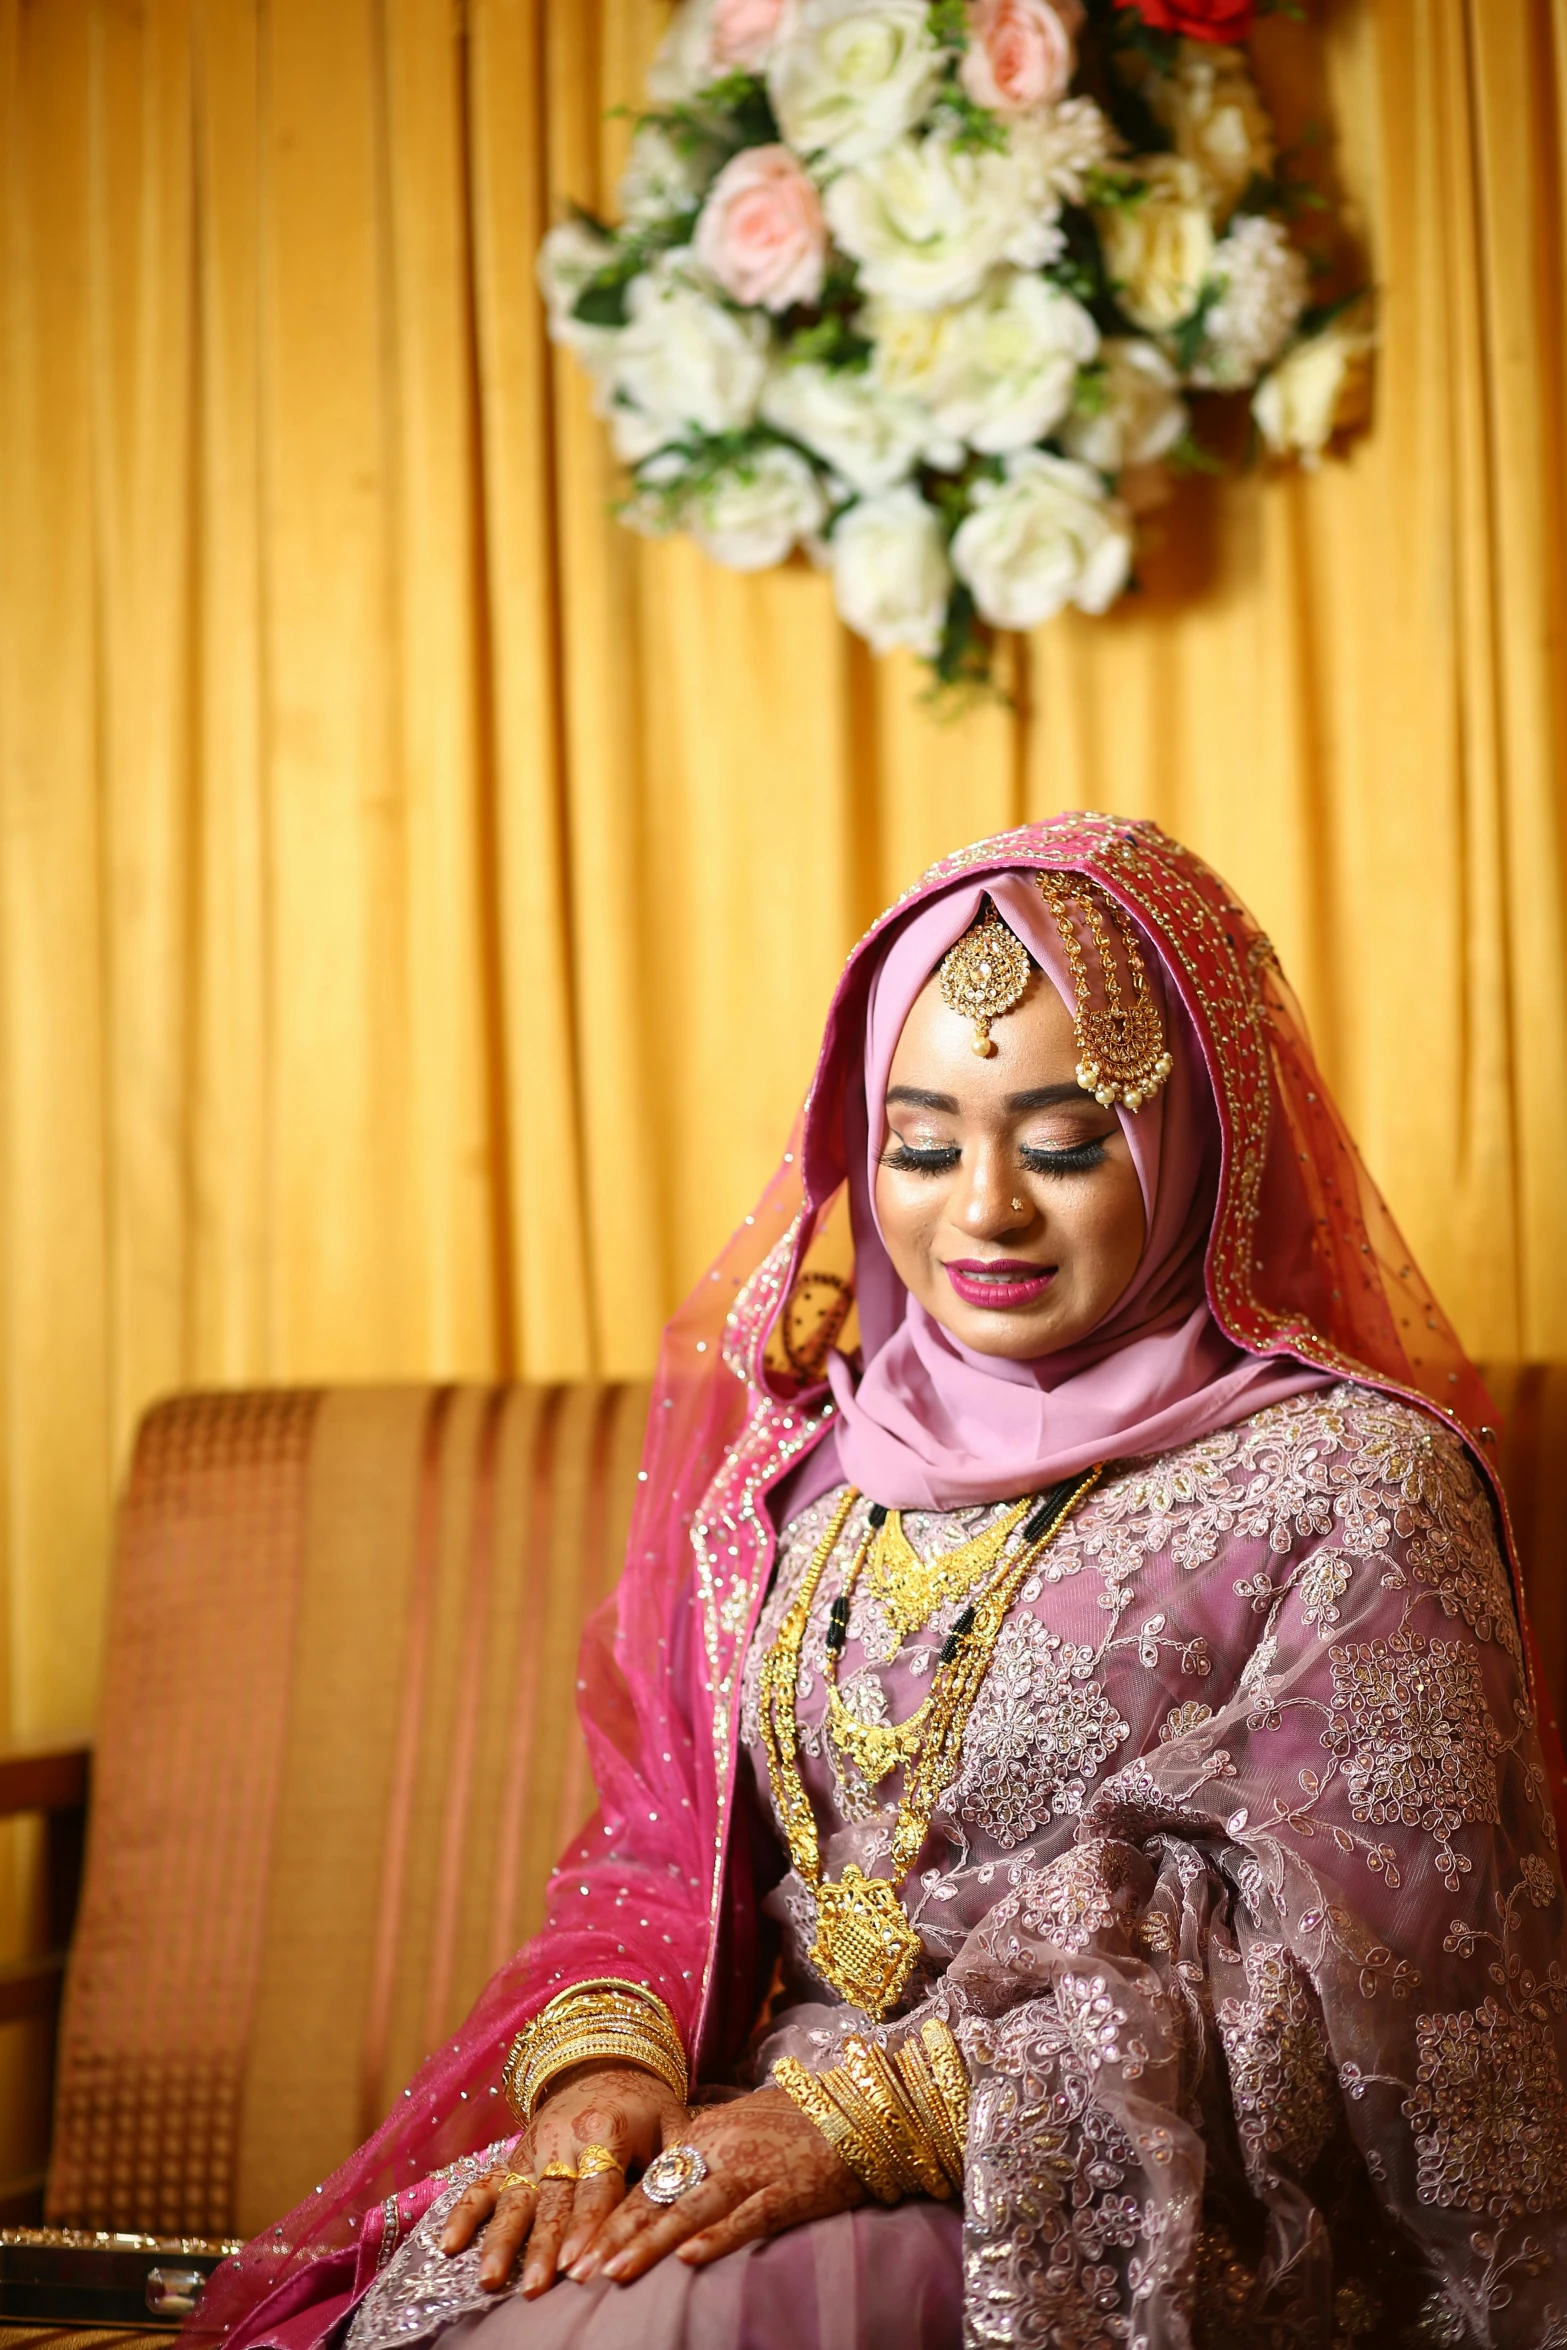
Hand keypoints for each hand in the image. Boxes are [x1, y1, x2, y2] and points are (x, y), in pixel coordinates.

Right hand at [439, 2062, 684, 2295]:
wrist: (604, 2062)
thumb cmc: (646, 2105)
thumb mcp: (672, 2123)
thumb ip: (674, 2166)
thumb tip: (684, 2210)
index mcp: (606, 2129)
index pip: (597, 2188)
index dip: (588, 2228)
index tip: (581, 2267)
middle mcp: (563, 2139)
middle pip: (552, 2200)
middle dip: (542, 2246)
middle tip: (537, 2288)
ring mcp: (533, 2148)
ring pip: (514, 2198)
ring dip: (501, 2240)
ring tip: (490, 2280)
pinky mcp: (513, 2156)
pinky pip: (483, 2183)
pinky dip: (464, 2212)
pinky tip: (449, 2244)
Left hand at [566, 2085, 865, 2285]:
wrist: (860, 2108)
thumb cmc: (800, 2118)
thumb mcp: (742, 2121)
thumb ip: (705, 2148)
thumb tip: (669, 2177)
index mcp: (707, 2131)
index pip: (649, 2180)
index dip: (610, 2216)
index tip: (578, 2246)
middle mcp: (722, 2147)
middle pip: (658, 2197)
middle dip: (614, 2237)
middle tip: (577, 2270)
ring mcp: (754, 2168)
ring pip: (691, 2209)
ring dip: (649, 2243)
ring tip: (613, 2273)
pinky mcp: (788, 2190)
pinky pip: (747, 2218)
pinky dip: (717, 2237)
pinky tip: (689, 2258)